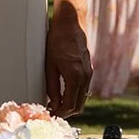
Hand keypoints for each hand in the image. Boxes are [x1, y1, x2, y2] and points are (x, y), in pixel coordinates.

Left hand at [44, 1, 91, 117]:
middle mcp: (85, 76)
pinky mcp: (88, 68)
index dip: (60, 113)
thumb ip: (53, 87)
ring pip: (82, 97)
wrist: (71, 23)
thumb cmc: (58, 40)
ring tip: (56, 104)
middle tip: (53, 113)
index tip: (51, 115)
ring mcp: (89, 72)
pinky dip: (75, 95)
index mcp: (75, 76)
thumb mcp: (50, 65)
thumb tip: (53, 103)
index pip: (70, 105)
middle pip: (79, 105)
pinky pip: (83, 88)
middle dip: (66, 112)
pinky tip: (64, 93)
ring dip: (71, 104)